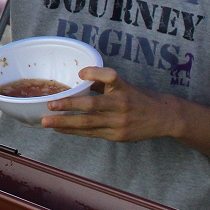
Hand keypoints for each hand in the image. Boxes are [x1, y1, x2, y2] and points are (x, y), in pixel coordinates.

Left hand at [41, 67, 181, 141]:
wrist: (163, 117)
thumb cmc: (139, 97)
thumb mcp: (125, 85)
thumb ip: (103, 82)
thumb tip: (78, 78)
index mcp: (123, 88)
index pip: (110, 77)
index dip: (95, 73)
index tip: (80, 73)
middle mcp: (121, 104)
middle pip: (93, 104)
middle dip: (69, 105)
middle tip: (50, 104)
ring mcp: (119, 122)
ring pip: (88, 123)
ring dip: (65, 122)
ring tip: (47, 121)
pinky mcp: (117, 135)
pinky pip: (91, 133)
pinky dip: (74, 131)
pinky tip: (60, 128)